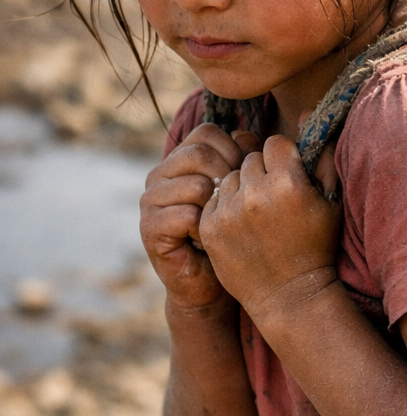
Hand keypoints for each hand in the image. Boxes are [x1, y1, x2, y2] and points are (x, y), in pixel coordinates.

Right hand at [141, 124, 261, 311]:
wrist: (211, 282)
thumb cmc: (231, 233)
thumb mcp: (240, 191)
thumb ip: (243, 159)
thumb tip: (248, 136)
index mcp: (180, 159)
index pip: (206, 133)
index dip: (234, 150)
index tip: (247, 176)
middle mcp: (159, 174)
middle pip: (199, 154)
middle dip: (227, 178)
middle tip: (236, 205)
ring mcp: (150, 201)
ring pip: (196, 185)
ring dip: (217, 209)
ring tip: (220, 226)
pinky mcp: (149, 227)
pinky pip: (187, 215)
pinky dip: (205, 231)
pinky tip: (207, 242)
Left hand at [198, 135, 340, 327]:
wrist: (289, 295)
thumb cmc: (316, 246)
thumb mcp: (329, 202)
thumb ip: (321, 156)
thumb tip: (309, 112)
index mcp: (288, 183)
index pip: (275, 144)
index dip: (284, 159)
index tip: (289, 178)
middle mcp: (255, 194)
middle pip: (250, 159)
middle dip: (261, 173)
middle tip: (272, 200)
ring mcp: (228, 211)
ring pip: (229, 177)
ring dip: (241, 189)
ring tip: (257, 214)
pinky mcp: (210, 227)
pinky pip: (213, 199)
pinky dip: (224, 207)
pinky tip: (242, 226)